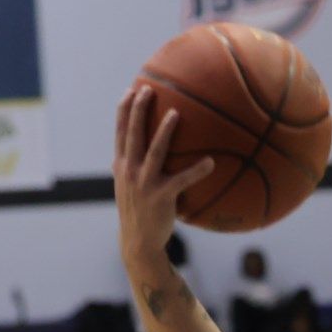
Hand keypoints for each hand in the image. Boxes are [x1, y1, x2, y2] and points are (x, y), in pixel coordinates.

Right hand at [113, 88, 218, 264]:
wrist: (139, 242)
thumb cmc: (138, 212)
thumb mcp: (128, 187)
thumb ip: (130, 168)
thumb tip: (131, 154)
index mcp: (122, 165)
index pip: (120, 132)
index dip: (124, 110)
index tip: (131, 90)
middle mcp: (129, 171)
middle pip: (132, 134)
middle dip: (138, 110)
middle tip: (148, 89)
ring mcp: (144, 183)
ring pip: (154, 151)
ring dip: (164, 131)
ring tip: (176, 113)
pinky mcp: (161, 197)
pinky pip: (182, 180)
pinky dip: (197, 170)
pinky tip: (211, 162)